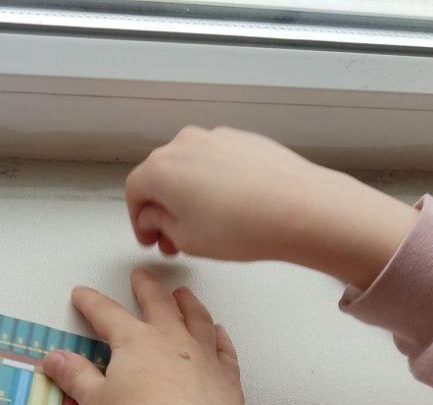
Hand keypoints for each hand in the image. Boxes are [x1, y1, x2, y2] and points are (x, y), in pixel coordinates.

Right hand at [42, 269, 247, 404]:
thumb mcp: (96, 402)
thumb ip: (76, 377)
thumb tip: (54, 360)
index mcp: (135, 342)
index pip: (107, 313)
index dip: (91, 302)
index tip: (82, 295)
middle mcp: (171, 339)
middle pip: (158, 302)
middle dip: (146, 287)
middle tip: (141, 276)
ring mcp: (203, 355)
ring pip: (196, 317)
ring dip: (188, 303)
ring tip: (183, 294)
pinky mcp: (226, 376)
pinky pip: (224, 348)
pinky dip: (220, 336)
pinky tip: (219, 331)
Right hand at [124, 126, 415, 289]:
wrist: (297, 207)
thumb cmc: (243, 225)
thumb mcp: (185, 239)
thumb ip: (159, 225)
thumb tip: (155, 216)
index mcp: (160, 168)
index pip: (135, 192)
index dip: (138, 220)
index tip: (150, 238)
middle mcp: (184, 144)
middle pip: (161, 176)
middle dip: (163, 208)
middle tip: (174, 238)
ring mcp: (216, 138)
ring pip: (191, 168)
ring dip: (190, 195)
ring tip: (207, 227)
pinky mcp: (244, 140)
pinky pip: (218, 162)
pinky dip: (216, 183)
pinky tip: (232, 209)